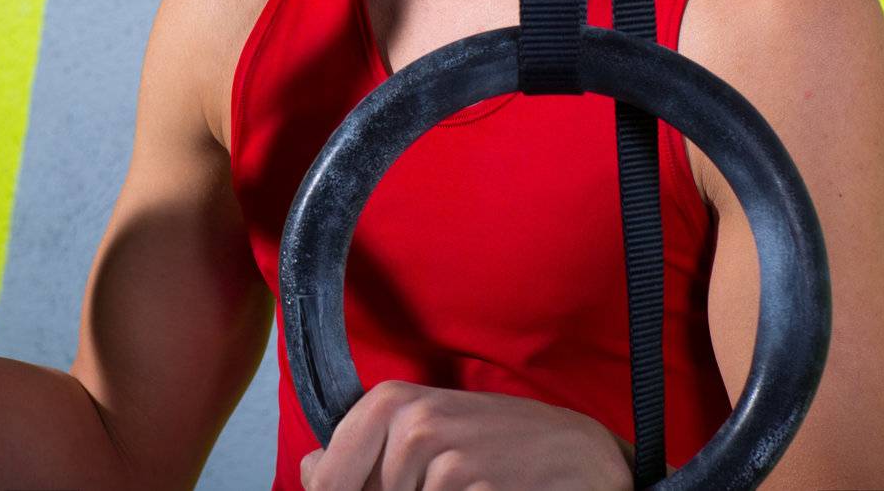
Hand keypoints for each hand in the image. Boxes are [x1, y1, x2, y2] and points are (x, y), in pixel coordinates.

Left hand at [299, 380, 634, 490]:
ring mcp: (445, 463)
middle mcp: (412, 426)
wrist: (576, 452)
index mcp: (389, 402)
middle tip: (437, 482)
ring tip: (464, 486)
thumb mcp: (425, 428)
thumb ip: (364, 449)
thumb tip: (307, 469)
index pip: (327, 479)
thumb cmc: (492, 440)